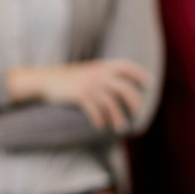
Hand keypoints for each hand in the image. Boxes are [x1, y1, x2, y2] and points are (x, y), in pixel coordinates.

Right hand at [11, 60, 148, 131]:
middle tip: (136, 113)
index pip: (126, 66)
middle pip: (123, 88)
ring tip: (120, 128)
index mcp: (101, 66)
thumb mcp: (87, 70)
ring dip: (118, 118)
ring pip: (111, 104)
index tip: (148, 82)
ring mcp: (89, 85)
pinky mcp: (80, 96)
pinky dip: (100, 121)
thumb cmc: (68, 78)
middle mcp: (97, 74)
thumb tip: (120, 85)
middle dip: (133, 102)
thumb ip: (102, 74)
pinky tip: (100, 126)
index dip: (139, 73)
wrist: (46, 80)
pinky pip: (96, 111)